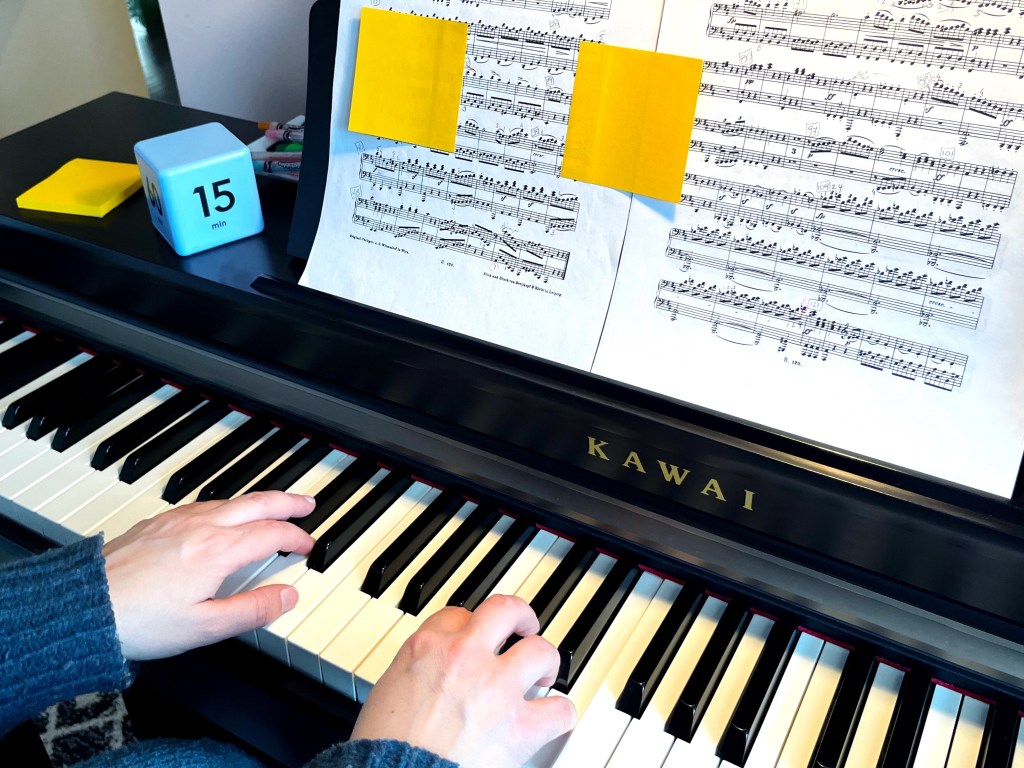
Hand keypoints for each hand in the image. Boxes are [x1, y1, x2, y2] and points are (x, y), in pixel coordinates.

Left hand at [102, 490, 315, 659]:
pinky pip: (204, 504)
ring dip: (258, 501)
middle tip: (308, 504)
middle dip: (287, 502)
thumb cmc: (139, 621)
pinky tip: (224, 516)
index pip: (271, 534)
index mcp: (217, 551)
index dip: (296, 538)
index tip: (308, 546)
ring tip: (272, 509)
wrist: (83, 607)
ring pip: (230, 500)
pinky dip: (228, 505)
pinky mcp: (157, 523)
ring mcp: (177, 521)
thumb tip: (287, 596)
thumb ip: (252, 610)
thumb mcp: (205, 627)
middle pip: (256, 503)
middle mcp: (200, 527)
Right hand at [352, 594, 575, 767]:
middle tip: (524, 627)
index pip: (459, 615)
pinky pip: (559, 710)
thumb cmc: (384, 748)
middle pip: (505, 611)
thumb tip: (433, 673)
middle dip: (520, 616)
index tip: (476, 636)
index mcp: (428, 647)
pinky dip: (559, 714)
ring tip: (544, 672)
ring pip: (540, 651)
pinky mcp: (519, 727)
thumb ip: (418, 670)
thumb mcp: (388, 689)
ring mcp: (497, 689)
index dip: (471, 626)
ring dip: (544, 661)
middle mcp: (465, 657)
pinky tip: (553, 717)